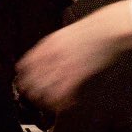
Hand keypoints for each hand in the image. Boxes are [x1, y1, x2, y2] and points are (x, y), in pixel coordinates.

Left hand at [17, 0, 131, 108]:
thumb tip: (41, 57)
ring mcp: (65, 65)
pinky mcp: (77, 73)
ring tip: (51, 103)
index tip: (25, 84)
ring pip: (46, 89)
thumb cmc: (90, 31)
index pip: (27, 65)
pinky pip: (64, 92)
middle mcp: (53, 55)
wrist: (107, 28)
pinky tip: (68, 102)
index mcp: (49, 44)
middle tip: (36, 97)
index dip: (24, 77)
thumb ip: (52, 47)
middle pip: (34, 79)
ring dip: (47, 99)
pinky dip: (63, 100)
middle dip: (33, 91)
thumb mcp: (64, 34)